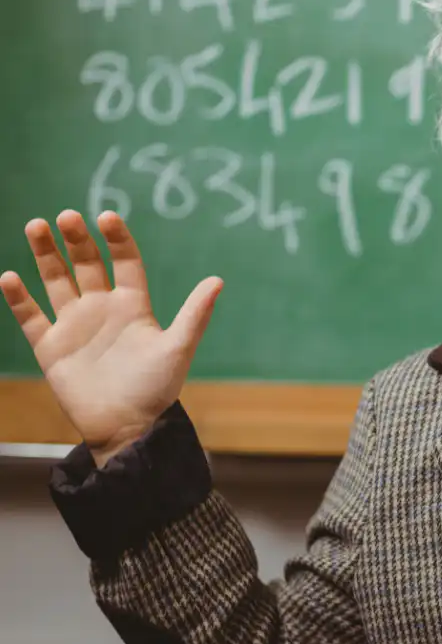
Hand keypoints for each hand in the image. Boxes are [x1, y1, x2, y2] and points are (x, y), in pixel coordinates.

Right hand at [1, 210, 222, 462]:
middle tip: (65, 216)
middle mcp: (102, 309)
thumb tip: (218, 280)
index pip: (124, 262)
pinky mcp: (51, 348)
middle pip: (86, 264)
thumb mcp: (177, 348)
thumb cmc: (156, 389)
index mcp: (133, 306)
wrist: (128, 427)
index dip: (116, 239)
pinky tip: (10, 276)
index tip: (106, 216)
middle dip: (75, 240)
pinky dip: (19, 298)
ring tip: (36, 226)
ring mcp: (75, 326)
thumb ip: (195, 314)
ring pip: (56, 281)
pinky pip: (30, 317)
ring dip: (45, 255)